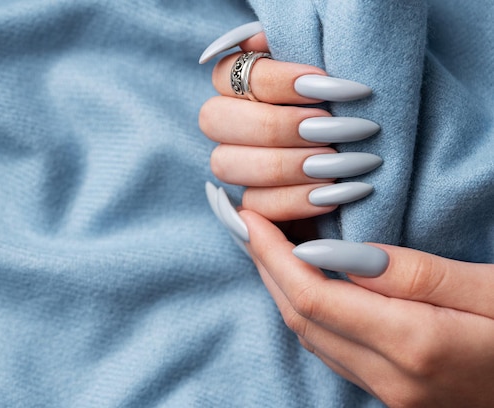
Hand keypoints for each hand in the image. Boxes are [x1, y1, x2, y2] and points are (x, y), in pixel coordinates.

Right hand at [199, 31, 379, 238]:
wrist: (374, 151)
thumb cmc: (352, 103)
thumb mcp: (328, 70)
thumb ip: (291, 48)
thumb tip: (254, 42)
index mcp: (237, 83)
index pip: (228, 73)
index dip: (276, 81)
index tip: (328, 85)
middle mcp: (226, 122)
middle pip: (215, 120)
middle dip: (278, 126)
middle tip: (334, 128)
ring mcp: (234, 164)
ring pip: (227, 164)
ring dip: (288, 164)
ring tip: (343, 163)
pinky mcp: (250, 203)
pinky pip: (255, 205)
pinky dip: (297, 200)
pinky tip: (337, 193)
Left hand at [240, 209, 493, 406]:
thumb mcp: (492, 288)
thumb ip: (413, 273)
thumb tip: (334, 254)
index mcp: (417, 345)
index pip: (314, 297)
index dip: (273, 255)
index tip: (250, 218)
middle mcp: (393, 379)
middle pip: (301, 318)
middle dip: (265, 268)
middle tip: (246, 223)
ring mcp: (391, 394)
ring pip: (310, 336)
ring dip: (281, 289)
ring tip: (265, 245)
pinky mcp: (395, 394)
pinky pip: (330, 349)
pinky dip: (306, 311)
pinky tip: (303, 282)